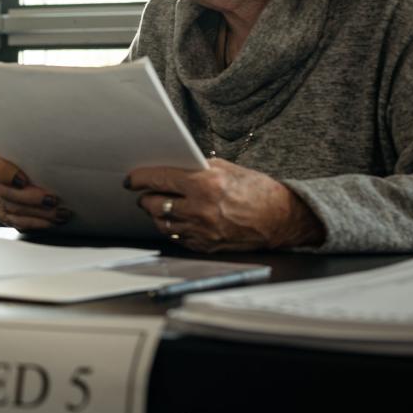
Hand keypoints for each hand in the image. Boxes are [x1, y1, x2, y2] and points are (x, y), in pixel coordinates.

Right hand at [0, 150, 70, 231]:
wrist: (45, 177)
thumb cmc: (40, 162)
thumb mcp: (37, 153)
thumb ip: (36, 155)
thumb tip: (53, 155)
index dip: (5, 173)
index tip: (23, 180)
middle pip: (5, 191)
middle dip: (32, 198)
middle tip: (53, 199)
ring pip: (14, 209)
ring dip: (40, 212)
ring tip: (60, 212)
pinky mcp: (7, 215)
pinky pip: (18, 222)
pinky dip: (37, 222)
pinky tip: (51, 220)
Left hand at [127, 158, 323, 251]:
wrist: (281, 218)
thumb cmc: (256, 190)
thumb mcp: (227, 168)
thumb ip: (197, 168)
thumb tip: (170, 166)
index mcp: (205, 184)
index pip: (159, 180)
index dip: (139, 179)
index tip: (131, 179)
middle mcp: (201, 209)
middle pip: (155, 205)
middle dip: (146, 198)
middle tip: (144, 193)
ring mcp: (203, 231)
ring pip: (163, 224)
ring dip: (156, 215)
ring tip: (158, 206)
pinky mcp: (206, 246)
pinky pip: (178, 237)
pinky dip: (172, 228)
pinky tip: (175, 220)